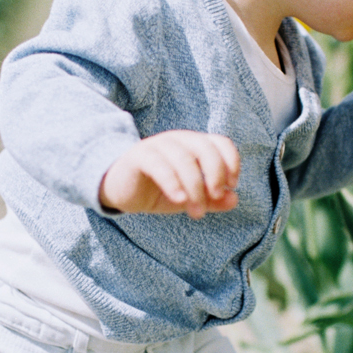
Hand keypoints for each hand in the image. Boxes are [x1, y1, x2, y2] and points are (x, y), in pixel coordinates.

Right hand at [99, 131, 239, 217]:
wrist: (118, 190)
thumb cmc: (156, 190)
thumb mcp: (188, 198)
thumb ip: (211, 199)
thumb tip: (234, 199)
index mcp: (193, 145)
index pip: (220, 143)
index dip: (231, 161)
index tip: (232, 185)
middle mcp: (178, 140)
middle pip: (205, 148)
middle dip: (215, 174)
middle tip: (215, 198)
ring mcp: (157, 146)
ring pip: (183, 159)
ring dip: (195, 187)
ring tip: (196, 212)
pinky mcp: (138, 156)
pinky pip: (159, 166)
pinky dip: (172, 183)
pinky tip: (179, 200)